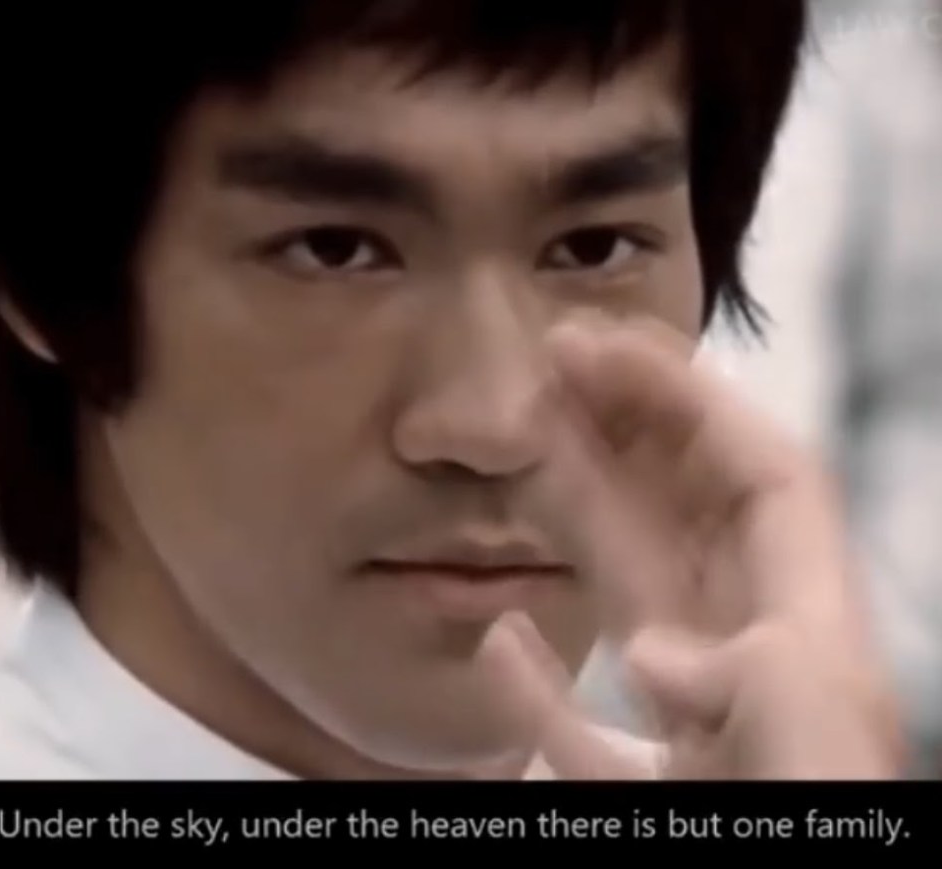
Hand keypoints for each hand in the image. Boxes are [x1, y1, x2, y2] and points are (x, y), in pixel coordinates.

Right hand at [481, 318, 902, 779]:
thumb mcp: (811, 755)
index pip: (765, 477)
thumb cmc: (810, 829)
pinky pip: (585, 715)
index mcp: (805, 636)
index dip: (696, 399)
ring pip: (633, 578)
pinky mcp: (653, 775)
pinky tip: (503, 634)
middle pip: (691, 506)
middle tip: (557, 358)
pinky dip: (538, 674)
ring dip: (581, 502)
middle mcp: (749, 654)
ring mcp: (697, 712)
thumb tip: (655, 650)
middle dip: (630, 420)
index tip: (614, 347)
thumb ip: (761, 682)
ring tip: (529, 436)